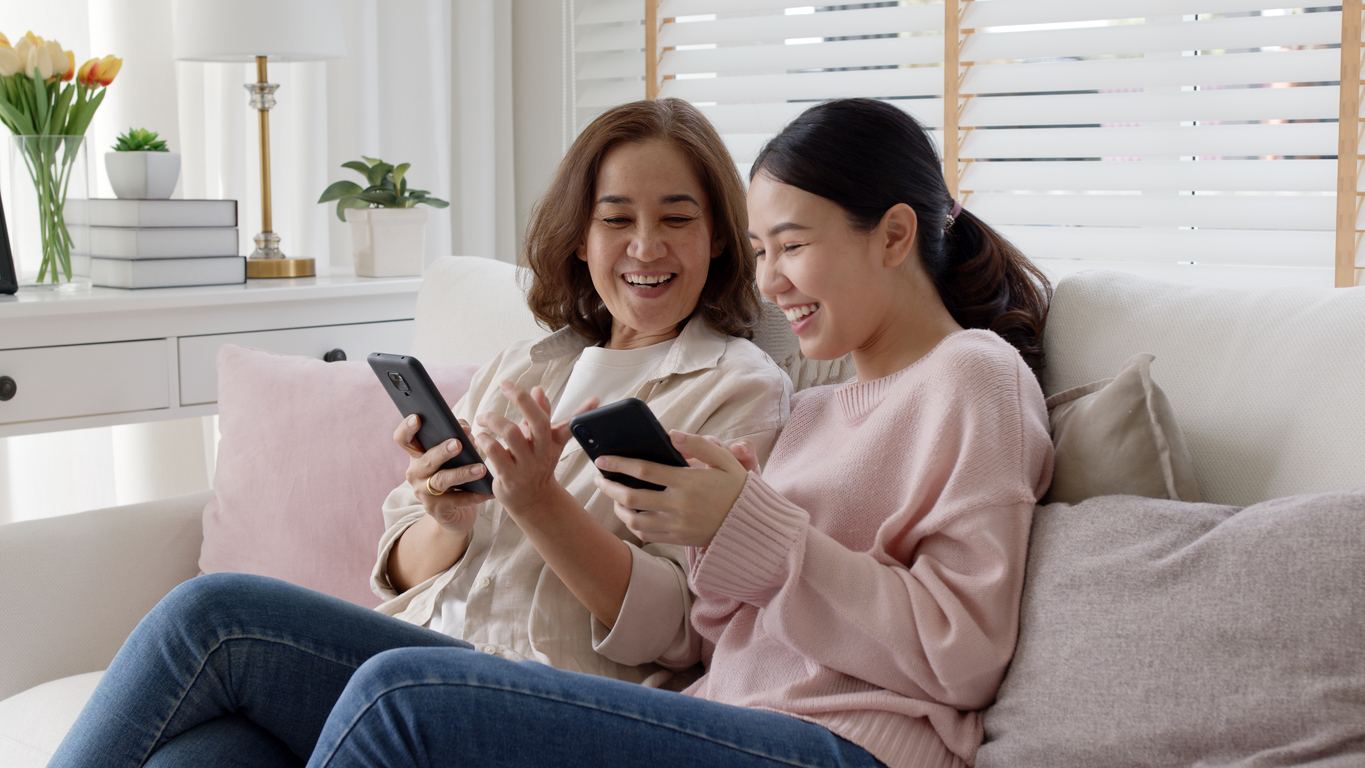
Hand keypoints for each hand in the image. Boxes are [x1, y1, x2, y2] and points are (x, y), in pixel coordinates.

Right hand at [394, 414, 491, 535]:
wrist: (455, 512)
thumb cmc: (455, 474)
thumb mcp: (455, 454)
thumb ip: (458, 437)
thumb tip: (464, 428)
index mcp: (417, 455)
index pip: (403, 439)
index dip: (407, 428)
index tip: (417, 418)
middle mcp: (415, 473)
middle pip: (426, 460)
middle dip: (442, 451)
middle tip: (458, 443)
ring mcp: (423, 493)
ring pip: (441, 480)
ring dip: (462, 473)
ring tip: (481, 469)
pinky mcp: (436, 510)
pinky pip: (458, 500)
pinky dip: (476, 495)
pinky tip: (489, 490)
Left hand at [474, 381, 597, 520]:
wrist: (533, 501)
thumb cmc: (537, 464)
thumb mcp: (544, 440)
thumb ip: (541, 413)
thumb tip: (538, 390)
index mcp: (553, 442)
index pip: (565, 422)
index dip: (572, 409)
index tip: (560, 391)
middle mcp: (542, 453)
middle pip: (537, 422)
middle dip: (521, 400)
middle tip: (506, 386)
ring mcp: (526, 466)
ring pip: (511, 434)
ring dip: (494, 420)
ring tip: (483, 418)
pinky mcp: (509, 478)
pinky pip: (495, 452)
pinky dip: (485, 440)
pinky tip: (480, 437)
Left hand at [594, 431, 751, 546]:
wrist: (751, 523)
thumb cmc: (736, 486)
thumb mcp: (724, 460)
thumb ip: (698, 444)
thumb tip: (671, 434)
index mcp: (687, 482)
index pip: (644, 470)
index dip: (619, 463)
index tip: (602, 458)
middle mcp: (679, 505)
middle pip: (632, 496)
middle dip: (609, 485)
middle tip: (598, 477)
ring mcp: (677, 525)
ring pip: (634, 519)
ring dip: (617, 507)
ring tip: (613, 495)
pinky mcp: (678, 539)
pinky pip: (646, 535)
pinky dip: (632, 524)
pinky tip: (630, 513)